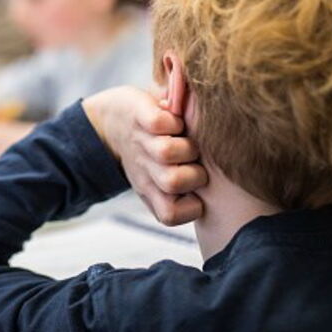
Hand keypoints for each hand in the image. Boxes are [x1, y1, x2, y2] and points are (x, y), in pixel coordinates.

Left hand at [83, 87, 206, 225]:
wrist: (109, 121)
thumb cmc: (148, 152)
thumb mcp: (159, 180)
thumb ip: (185, 191)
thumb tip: (222, 196)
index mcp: (150, 191)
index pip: (170, 215)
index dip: (192, 207)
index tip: (197, 192)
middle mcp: (144, 169)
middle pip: (173, 182)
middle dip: (194, 173)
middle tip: (194, 163)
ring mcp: (141, 142)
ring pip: (167, 152)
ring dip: (186, 145)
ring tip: (186, 140)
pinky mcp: (139, 116)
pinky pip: (159, 122)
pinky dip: (173, 119)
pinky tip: (176, 119)